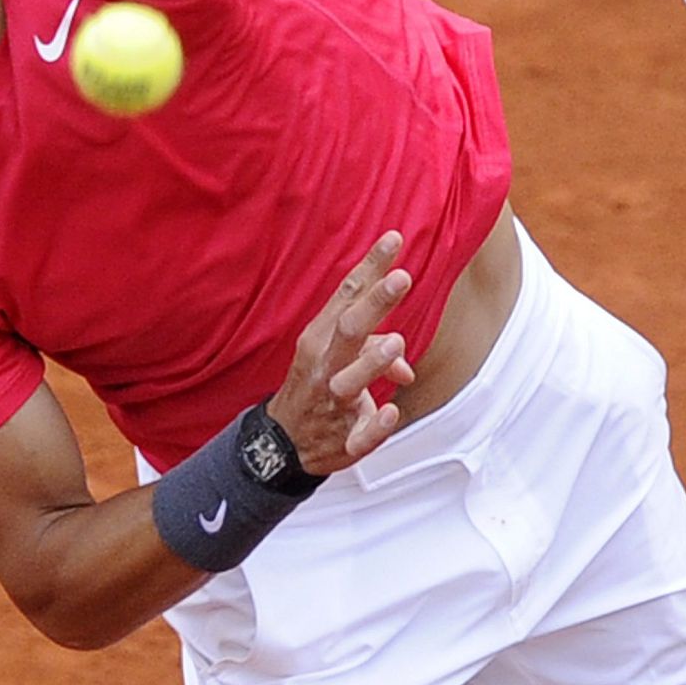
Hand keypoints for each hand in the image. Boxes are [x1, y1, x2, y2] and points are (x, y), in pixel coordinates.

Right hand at [266, 231, 417, 474]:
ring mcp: (331, 403)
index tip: (394, 239)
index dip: (371, 267)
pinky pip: (359, 435)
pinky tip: (391, 412)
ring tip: (396, 342)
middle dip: (375, 304)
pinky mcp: (342, 441)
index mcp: (321, 338)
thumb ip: (376, 351)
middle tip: (402, 278)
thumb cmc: (315, 388)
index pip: (347, 296)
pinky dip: (375, 425)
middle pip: (349, 329)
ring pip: (350, 381)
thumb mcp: (338, 361)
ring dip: (372, 362)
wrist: (279, 445)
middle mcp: (324, 365)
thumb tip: (406, 366)